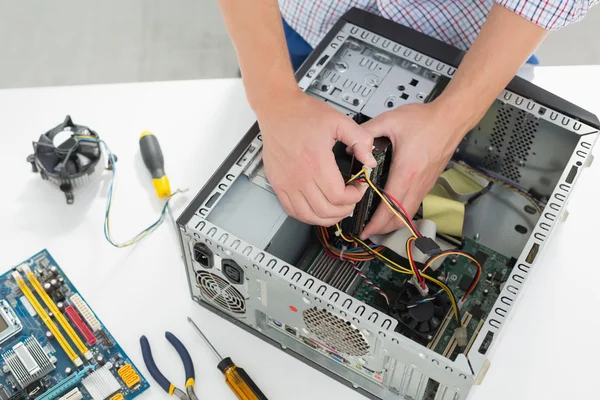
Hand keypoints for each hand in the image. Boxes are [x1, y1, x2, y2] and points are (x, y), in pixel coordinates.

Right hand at [256, 89, 376, 225]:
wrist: (277, 109)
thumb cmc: (303, 113)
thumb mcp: (339, 120)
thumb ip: (360, 139)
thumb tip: (369, 160)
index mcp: (316, 161)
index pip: (339, 196)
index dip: (355, 196)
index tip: (359, 187)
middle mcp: (300, 175)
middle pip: (326, 210)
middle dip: (345, 210)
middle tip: (351, 200)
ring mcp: (287, 183)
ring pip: (309, 216)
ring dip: (327, 218)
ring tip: (337, 209)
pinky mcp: (278, 184)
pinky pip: (292, 211)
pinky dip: (307, 216)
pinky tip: (316, 209)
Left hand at [360, 102, 468, 238]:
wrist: (451, 118)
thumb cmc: (426, 120)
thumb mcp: (389, 120)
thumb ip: (366, 133)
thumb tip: (351, 147)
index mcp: (406, 172)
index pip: (390, 207)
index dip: (376, 223)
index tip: (364, 230)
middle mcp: (417, 183)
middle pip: (400, 218)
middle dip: (382, 229)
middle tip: (366, 231)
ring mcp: (425, 185)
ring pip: (408, 214)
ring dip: (393, 223)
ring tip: (376, 224)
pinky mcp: (428, 183)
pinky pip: (414, 205)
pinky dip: (401, 213)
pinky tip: (391, 209)